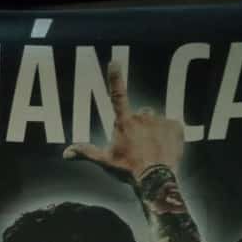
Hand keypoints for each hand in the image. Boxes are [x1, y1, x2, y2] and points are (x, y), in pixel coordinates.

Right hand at [63, 61, 183, 182]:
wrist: (155, 179)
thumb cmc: (128, 170)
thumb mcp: (105, 162)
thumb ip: (86, 152)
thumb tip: (66, 153)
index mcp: (124, 122)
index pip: (117, 95)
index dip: (115, 78)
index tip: (115, 62)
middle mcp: (142, 117)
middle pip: (140, 116)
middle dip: (139, 126)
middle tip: (139, 147)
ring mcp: (160, 120)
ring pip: (155, 121)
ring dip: (154, 131)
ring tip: (153, 150)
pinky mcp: (175, 126)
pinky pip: (171, 126)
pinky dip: (169, 135)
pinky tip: (165, 149)